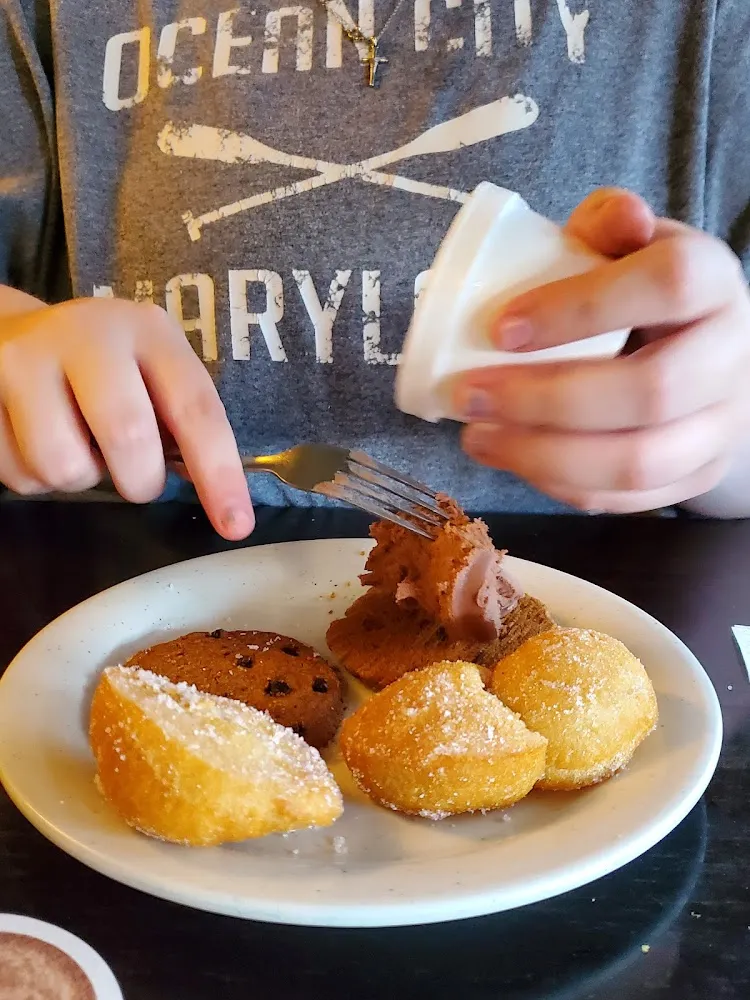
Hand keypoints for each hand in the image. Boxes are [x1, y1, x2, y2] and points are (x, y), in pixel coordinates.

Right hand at [0, 296, 253, 538]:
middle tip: (136, 477)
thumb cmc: (104, 365)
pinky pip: (19, 475)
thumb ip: (182, 423)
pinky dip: (37, 478)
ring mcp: (23, 362)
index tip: (236, 525)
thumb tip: (219, 497)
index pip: (195, 408)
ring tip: (79, 446)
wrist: (9, 334)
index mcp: (147, 332)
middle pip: (127, 436)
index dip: (219, 473)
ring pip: (64, 465)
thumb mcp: (152, 371)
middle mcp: (86, 336)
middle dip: (140, 481)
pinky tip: (38, 440)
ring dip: (82, 479)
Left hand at [455, 189, 749, 512]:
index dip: (580, 308)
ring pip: (639, 461)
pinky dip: (562, 487)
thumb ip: (609, 225)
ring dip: (544, 456)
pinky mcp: (696, 475)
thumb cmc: (646, 294)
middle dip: (546, 400)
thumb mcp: (631, 245)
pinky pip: (628, 499)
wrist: (708, 356)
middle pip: (651, 391)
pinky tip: (514, 461)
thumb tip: (614, 216)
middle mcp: (730, 356)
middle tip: (469, 395)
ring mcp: (719, 425)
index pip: (666, 286)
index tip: (501, 329)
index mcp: (713, 282)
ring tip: (476, 437)